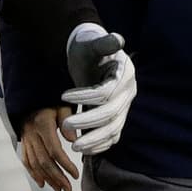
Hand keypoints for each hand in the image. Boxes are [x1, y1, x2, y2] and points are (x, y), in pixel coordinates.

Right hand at [21, 106, 78, 190]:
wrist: (30, 95)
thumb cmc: (49, 101)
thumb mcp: (61, 105)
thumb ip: (68, 122)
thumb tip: (74, 141)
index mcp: (42, 124)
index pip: (54, 149)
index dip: (65, 164)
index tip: (75, 174)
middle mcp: (32, 133)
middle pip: (44, 161)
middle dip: (57, 177)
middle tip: (68, 188)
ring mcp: (26, 139)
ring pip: (34, 164)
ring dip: (47, 178)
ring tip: (59, 189)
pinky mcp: (23, 142)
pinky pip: (26, 161)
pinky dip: (33, 173)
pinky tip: (42, 183)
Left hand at [62, 23, 135, 154]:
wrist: (91, 56)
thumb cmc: (89, 48)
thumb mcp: (93, 43)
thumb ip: (104, 43)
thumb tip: (118, 39)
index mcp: (125, 74)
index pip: (106, 92)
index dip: (85, 97)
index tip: (63, 95)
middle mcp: (128, 92)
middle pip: (111, 114)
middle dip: (87, 122)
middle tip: (65, 125)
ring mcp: (124, 106)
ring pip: (114, 130)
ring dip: (94, 140)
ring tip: (73, 146)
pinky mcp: (118, 117)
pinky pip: (113, 136)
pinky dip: (100, 145)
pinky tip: (83, 150)